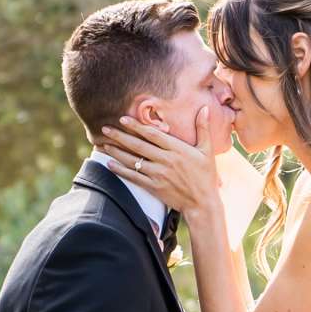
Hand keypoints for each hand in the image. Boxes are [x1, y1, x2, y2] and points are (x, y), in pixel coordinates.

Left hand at [101, 105, 222, 222]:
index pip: (152, 134)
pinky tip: (110, 164)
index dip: (136, 126)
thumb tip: (204, 108)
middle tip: (104, 129)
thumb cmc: (206, 176)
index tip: (122, 119)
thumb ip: (203, 128)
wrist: (202, 203)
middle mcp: (166, 160)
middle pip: (138, 145)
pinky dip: (120, 170)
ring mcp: (159, 174)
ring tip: (103, 144)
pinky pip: (134, 177)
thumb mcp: (207, 151)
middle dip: (120, 136)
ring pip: (133, 160)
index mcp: (177, 149)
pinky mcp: (154, 187)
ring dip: (116, 152)